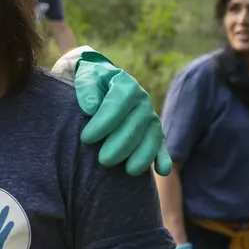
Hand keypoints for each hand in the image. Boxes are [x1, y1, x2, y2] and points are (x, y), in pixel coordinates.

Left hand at [73, 50, 172, 176]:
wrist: (104, 82)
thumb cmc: (92, 83)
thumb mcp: (86, 76)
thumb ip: (87, 88)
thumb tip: (90, 108)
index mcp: (126, 86)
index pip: (116, 105)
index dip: (103, 123)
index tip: (86, 139)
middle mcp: (142, 102)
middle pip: (135, 125)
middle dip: (120, 145)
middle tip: (103, 161)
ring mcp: (151, 118)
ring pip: (151, 138)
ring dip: (142, 155)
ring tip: (130, 171)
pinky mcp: (155, 133)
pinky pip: (161, 146)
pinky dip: (163, 158)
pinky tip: (162, 171)